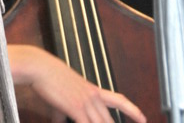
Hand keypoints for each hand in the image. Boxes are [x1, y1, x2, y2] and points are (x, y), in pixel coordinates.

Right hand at [8, 44, 146, 122]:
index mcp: (92, 90)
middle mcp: (92, 96)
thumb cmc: (49, 75)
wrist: (40, 67)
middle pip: (110, 121)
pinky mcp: (76, 108)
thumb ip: (64, 110)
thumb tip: (59, 120)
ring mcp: (86, 103)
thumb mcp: (62, 90)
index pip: (118, 100)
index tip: (143, 118)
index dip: (133, 111)